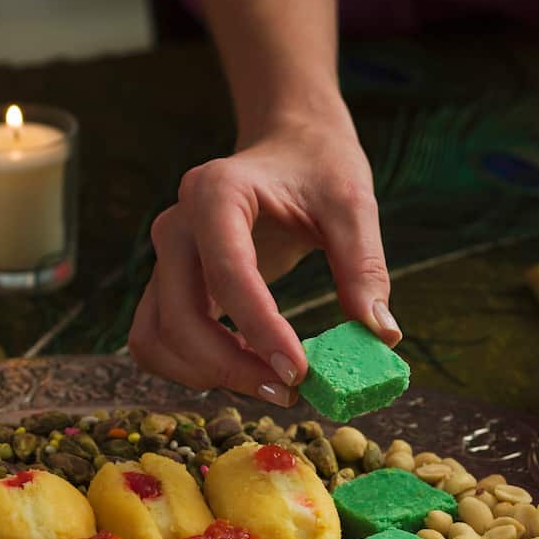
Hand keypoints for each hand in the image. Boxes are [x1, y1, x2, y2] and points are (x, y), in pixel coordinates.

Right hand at [128, 103, 398, 404]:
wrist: (286, 146)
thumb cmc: (319, 167)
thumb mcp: (352, 204)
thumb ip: (364, 266)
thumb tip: (382, 334)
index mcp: (216, 193)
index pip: (227, 273)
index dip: (260, 330)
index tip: (300, 372)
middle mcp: (176, 225)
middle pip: (180, 317)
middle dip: (231, 367)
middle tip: (292, 393)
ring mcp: (165, 258)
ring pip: (157, 338)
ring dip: (206, 375)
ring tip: (271, 386)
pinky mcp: (167, 285)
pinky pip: (158, 340)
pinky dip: (193, 369)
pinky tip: (245, 372)